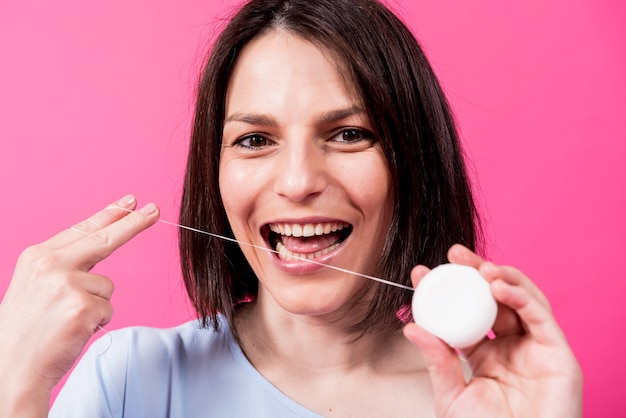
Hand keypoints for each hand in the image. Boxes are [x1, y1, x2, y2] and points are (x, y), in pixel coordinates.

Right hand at [0, 195, 158, 415]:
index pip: (82, 230)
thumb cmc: (26, 331)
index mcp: (37, 256)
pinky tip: (72, 331)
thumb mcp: (36, 286)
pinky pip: (108, 309)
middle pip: (105, 239)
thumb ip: (65, 265)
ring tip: (66, 321)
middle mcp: (51, 265)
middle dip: (134, 223)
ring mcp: (67, 285)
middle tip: (155, 210)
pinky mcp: (83, 307)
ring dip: (96, 304)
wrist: (10, 369)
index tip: (130, 202)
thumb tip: (100, 245)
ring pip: (107, 286)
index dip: (109, 215)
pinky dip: (97, 322)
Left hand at [403, 244, 581, 417]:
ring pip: (523, 300)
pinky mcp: (559, 355)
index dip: (447, 290)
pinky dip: (522, 297)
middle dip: (476, 272)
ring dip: (503, 277)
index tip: (421, 273)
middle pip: (495, 299)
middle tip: (454, 254)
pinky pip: (541, 317)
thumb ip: (437, 362)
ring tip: (480, 267)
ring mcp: (536, 349)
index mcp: (486, 354)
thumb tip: (412, 327)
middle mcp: (513, 346)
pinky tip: (499, 286)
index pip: (466, 312)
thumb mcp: (452, 396)